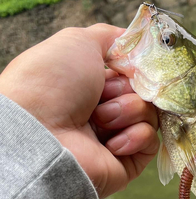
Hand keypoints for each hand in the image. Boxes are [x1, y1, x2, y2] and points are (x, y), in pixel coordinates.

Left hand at [0, 24, 158, 198]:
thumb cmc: (51, 83)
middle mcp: (104, 109)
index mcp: (92, 83)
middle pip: (143, 90)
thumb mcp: (78, 42)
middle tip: (103, 94)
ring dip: (128, 111)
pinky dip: (135, 136)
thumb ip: (111, 37)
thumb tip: (135, 40)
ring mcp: (115, 136)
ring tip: (100, 119)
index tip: (128, 64)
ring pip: (150, 113)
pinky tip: (111, 143)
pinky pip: (151, 141)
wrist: (41, 133)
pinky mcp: (127, 161)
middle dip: (127, 88)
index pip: (132, 71)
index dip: (134, 66)